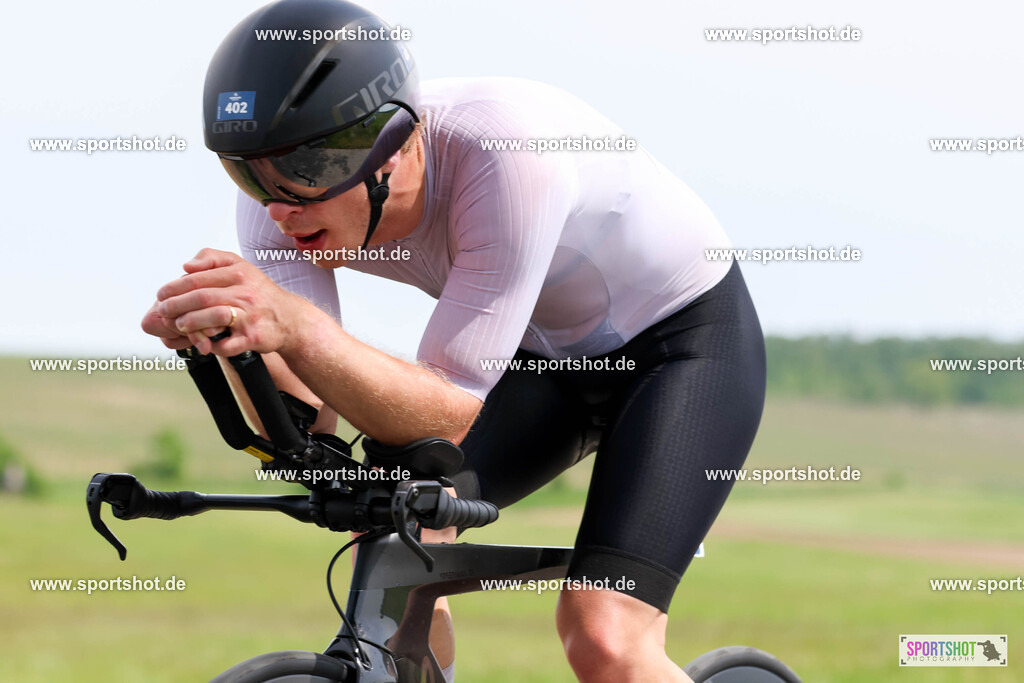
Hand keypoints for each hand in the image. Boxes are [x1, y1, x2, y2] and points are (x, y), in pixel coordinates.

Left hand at [147, 248, 306, 355]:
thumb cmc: (259, 293)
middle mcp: (245, 293)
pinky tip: (203, 343)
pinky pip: (226, 344)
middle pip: (202, 297)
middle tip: (163, 311)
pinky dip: (211, 345)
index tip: (161, 294)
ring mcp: (250, 316)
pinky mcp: (253, 338)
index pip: (198, 278)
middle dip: (176, 305)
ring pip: (213, 318)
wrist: (289, 319)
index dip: (174, 287)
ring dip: (190, 323)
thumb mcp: (240, 266)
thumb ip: (212, 258)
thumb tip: (186, 265)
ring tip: (179, 325)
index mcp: (239, 273)